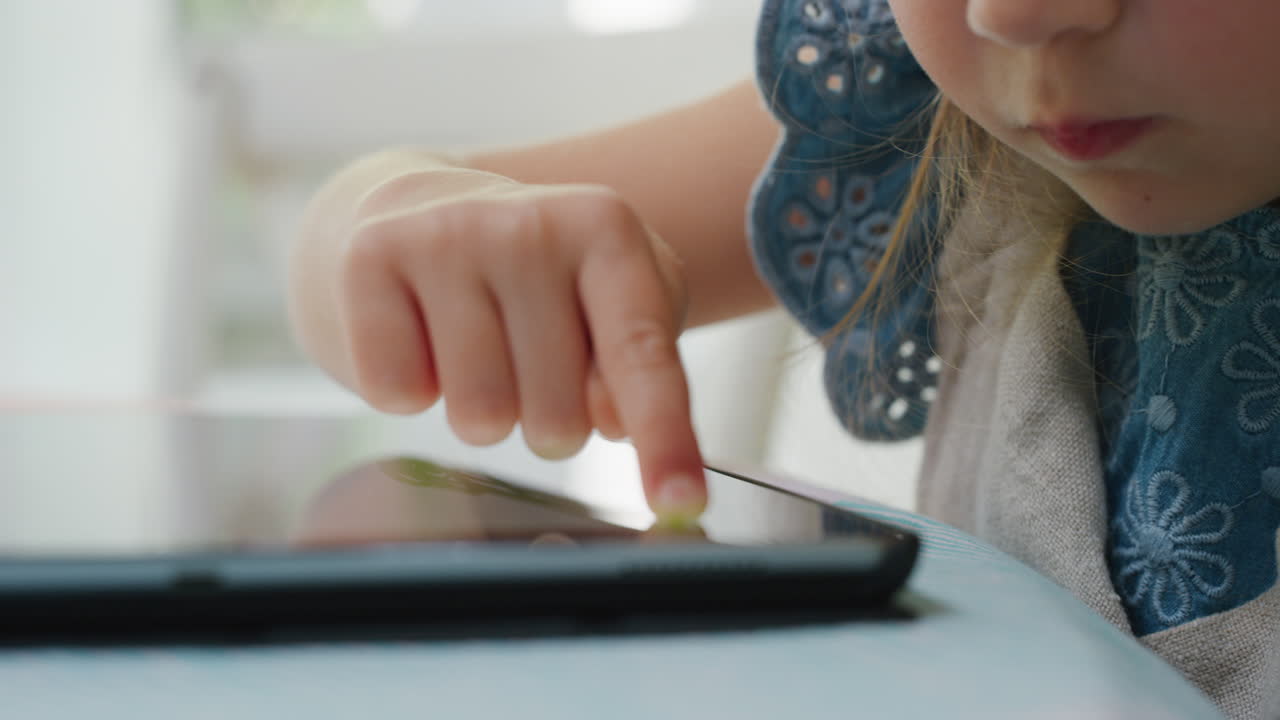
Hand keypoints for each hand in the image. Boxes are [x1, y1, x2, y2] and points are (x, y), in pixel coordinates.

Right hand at [334, 169, 705, 517]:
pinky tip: (421, 337)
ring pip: (478, 417)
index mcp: (607, 228)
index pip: (642, 357)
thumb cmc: (540, 276)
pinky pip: (398, 394)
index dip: (665, 438)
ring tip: (477, 349)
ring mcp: (444, 234)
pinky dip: (411, 390)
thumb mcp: (613, 302)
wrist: (425, 209)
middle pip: (558, 415)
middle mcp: (528, 222)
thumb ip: (636, 365)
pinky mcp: (369, 257)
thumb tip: (615, 421)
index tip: (682, 505)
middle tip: (529, 363)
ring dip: (483, 411)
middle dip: (550, 422)